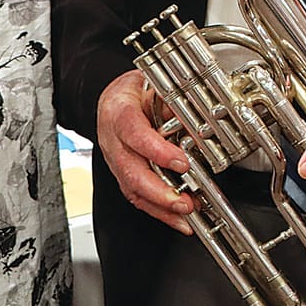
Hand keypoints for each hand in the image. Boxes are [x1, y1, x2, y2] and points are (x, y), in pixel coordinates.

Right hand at [95, 69, 195, 233]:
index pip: (134, 134)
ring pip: (133, 190)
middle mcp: (113, 141)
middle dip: (160, 191)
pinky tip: (178, 219)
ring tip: (186, 216)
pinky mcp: (123, 176)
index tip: (181, 162)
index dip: (157, 151)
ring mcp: (116, 162)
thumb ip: (170, 101)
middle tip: (185, 201)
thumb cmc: (133, 93)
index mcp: (118, 114)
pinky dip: (159, 212)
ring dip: (161, 207)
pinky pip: (138, 197)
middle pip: (131, 171)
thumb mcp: (151, 85)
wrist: (114, 100)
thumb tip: (192, 116)